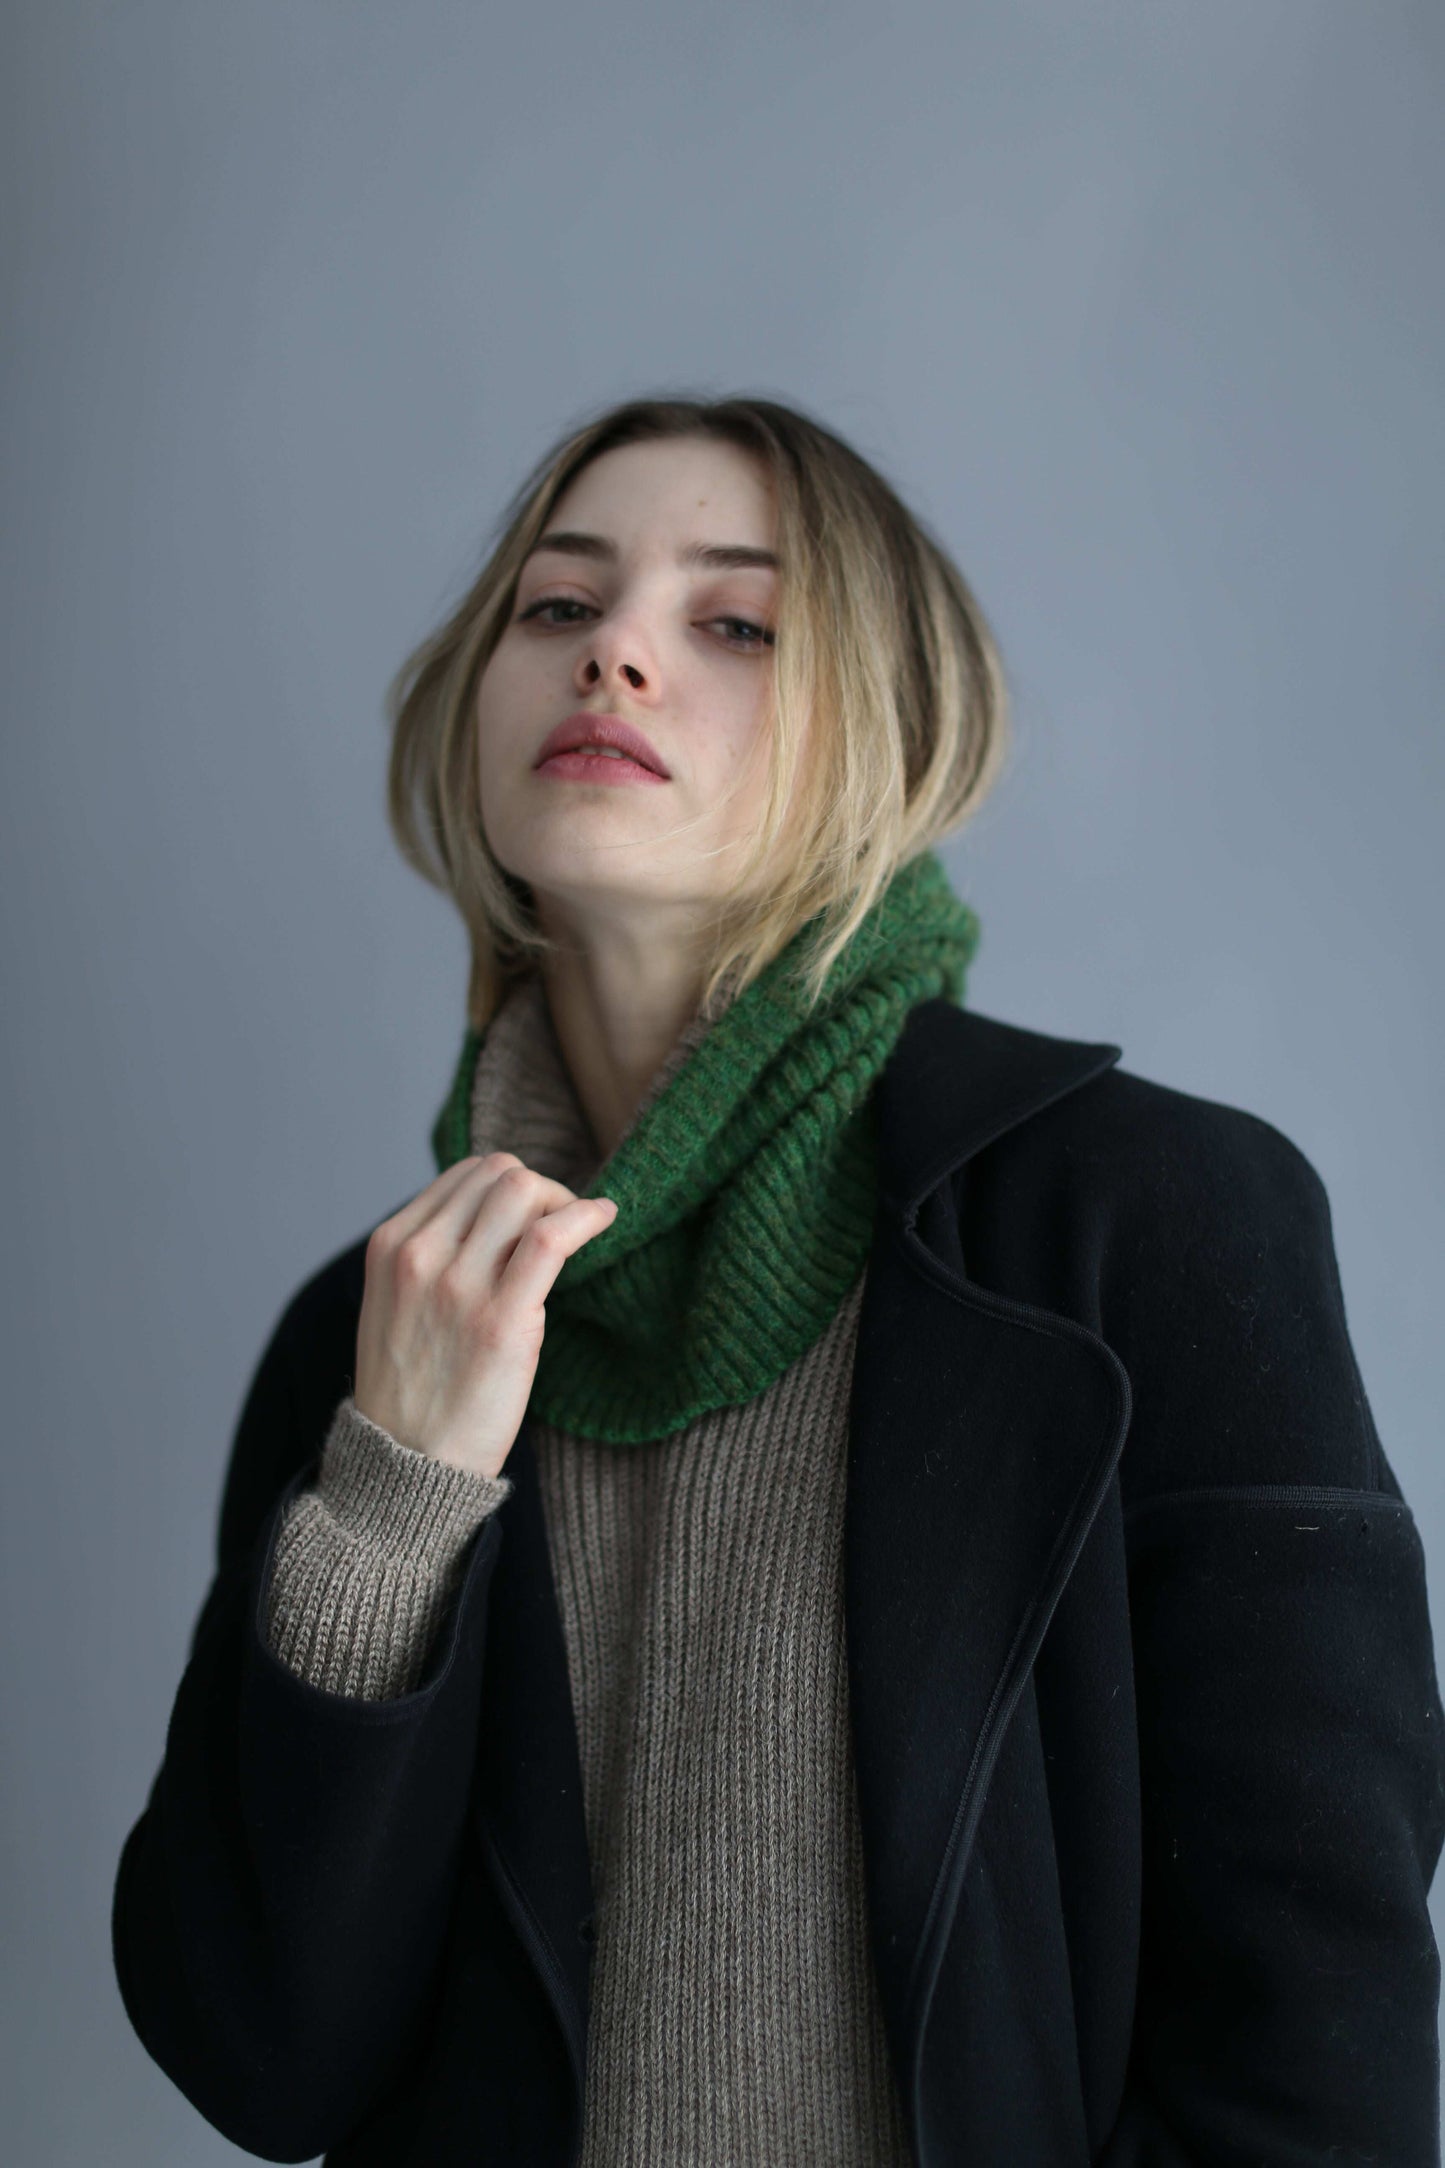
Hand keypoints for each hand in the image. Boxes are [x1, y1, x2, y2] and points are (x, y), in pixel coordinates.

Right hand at [352, 1152, 617, 1479]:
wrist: (406, 1465)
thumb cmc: (414, 1390)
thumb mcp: (398, 1306)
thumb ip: (433, 1257)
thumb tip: (497, 1217)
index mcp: (390, 1246)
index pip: (465, 1174)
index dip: (511, 1187)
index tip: (535, 1216)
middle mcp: (418, 1255)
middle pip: (498, 1173)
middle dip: (540, 1189)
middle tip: (562, 1226)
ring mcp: (456, 1286)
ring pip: (523, 1190)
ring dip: (562, 1201)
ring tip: (579, 1230)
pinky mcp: (501, 1320)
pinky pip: (552, 1237)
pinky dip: (587, 1216)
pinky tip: (605, 1219)